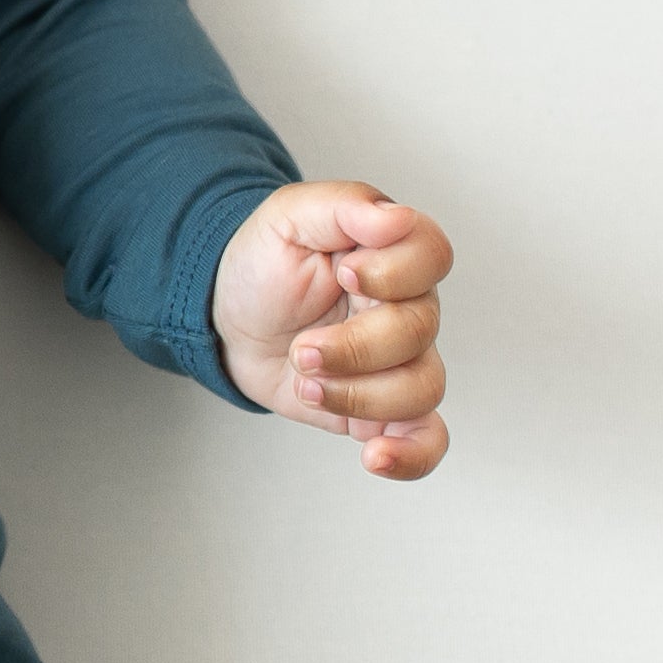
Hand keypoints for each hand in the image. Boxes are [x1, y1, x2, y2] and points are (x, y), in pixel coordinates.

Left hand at [212, 182, 452, 479]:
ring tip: (307, 382)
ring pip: (422, 387)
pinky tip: (377, 456)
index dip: (394, 272)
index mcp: (393, 254)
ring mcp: (400, 361)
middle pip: (418, 331)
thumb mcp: (290, 216)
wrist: (231, 317)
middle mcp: (408, 308)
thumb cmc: (265, 264)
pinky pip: (425, 438)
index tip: (347, 273)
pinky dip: (412, 455)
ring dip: (358, 394)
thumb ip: (345, 206)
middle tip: (302, 347)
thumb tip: (394, 217)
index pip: (432, 257)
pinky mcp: (381, 409)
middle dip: (352, 346)